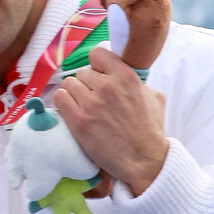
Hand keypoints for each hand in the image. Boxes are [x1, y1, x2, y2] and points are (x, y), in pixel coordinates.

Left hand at [53, 46, 167, 195]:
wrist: (143, 160)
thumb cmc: (149, 130)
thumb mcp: (154, 97)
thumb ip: (137, 81)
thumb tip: (121, 72)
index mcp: (126, 76)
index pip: (98, 54)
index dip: (96, 65)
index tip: (98, 75)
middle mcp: (107, 87)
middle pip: (82, 72)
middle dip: (86, 84)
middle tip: (92, 98)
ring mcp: (92, 103)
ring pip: (69, 84)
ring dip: (73, 94)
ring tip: (82, 107)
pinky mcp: (79, 121)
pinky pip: (60, 98)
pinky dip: (63, 103)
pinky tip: (71, 112)